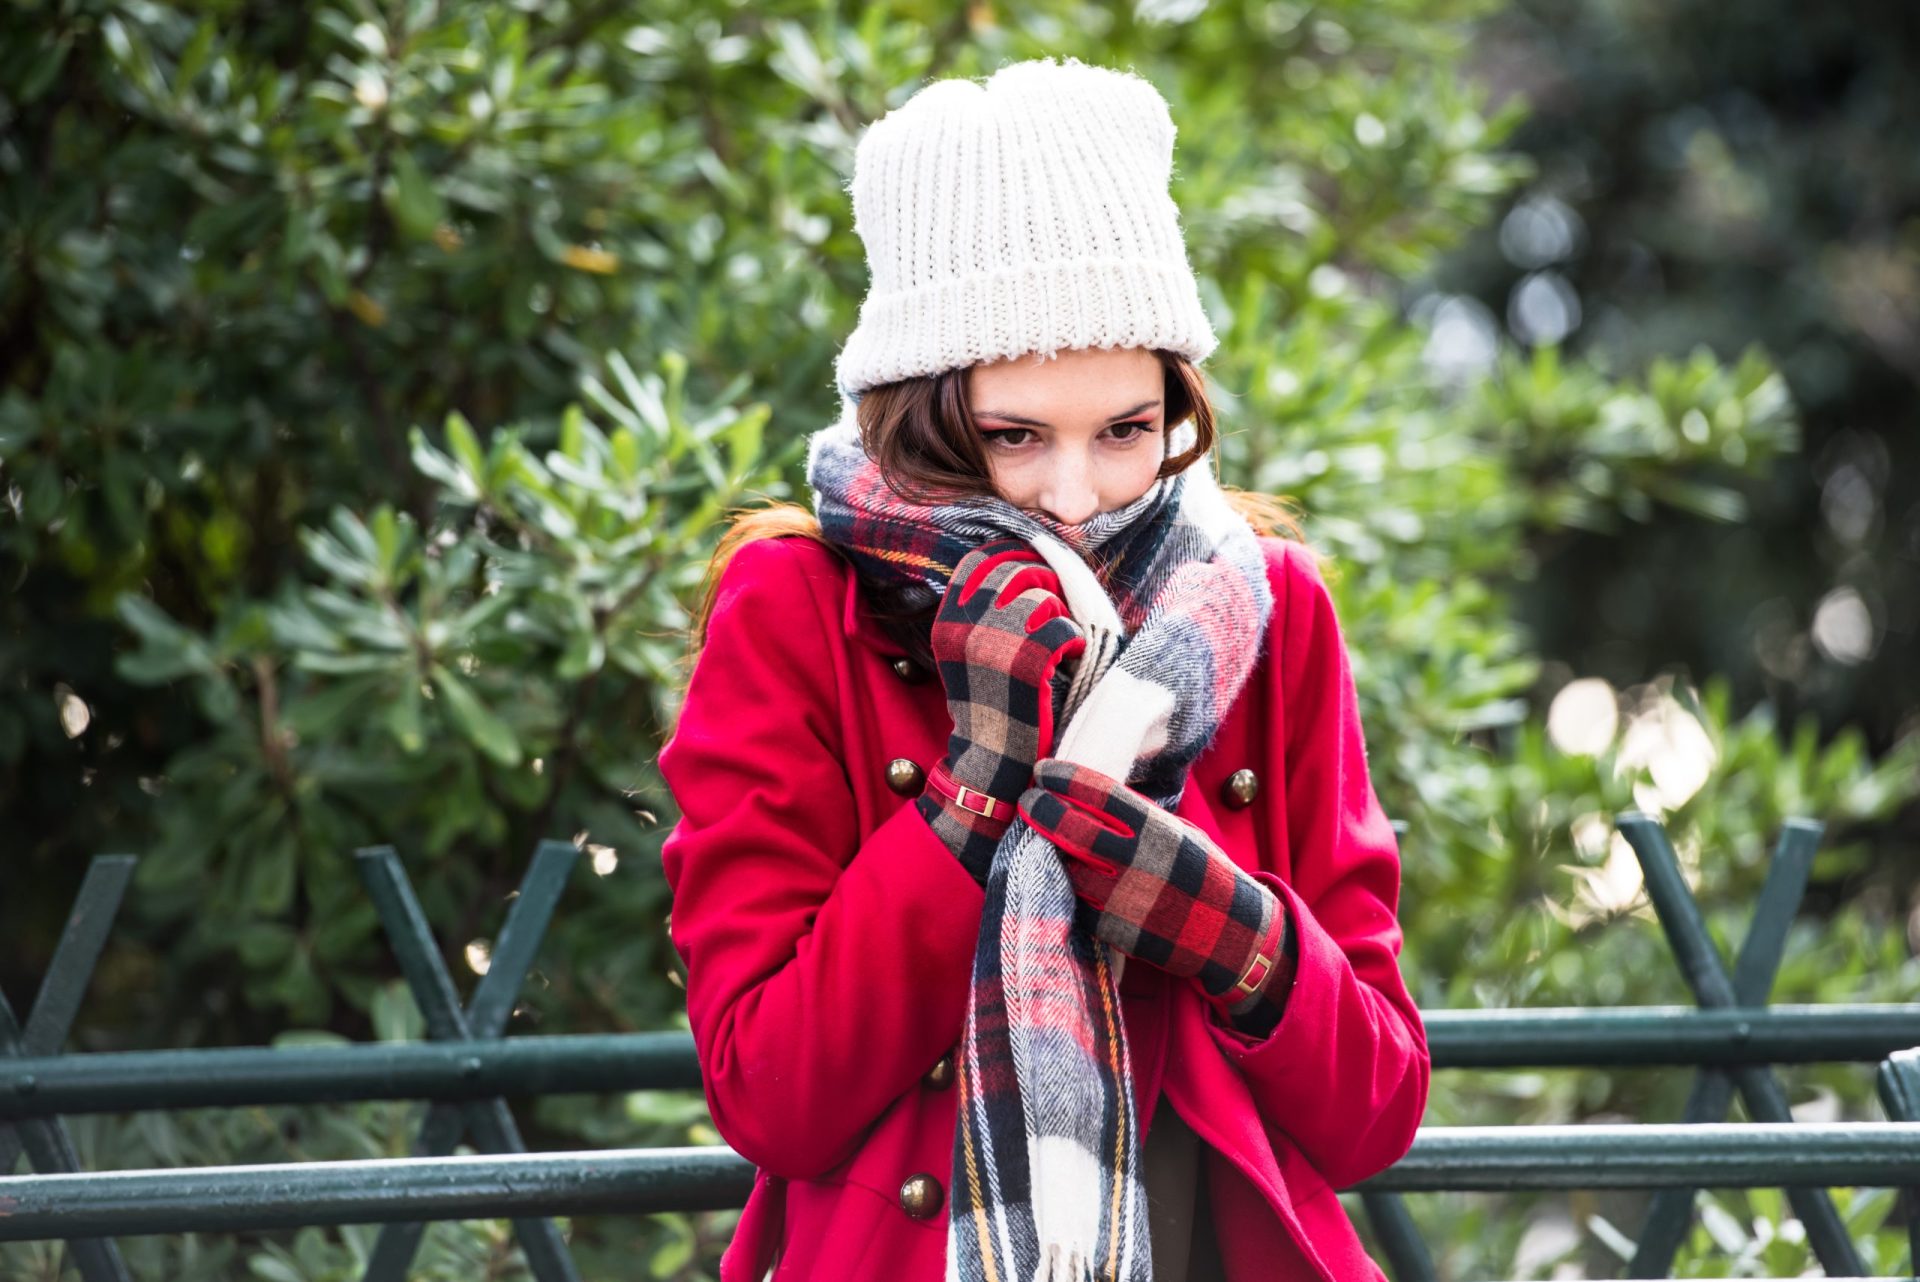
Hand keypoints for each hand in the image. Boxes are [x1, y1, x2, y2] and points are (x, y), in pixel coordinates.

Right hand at [915, 539, 1085, 887]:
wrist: (991, 763)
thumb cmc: (991, 706)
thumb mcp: (973, 651)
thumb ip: (989, 609)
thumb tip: (1027, 564)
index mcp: (949, 619)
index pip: (982, 561)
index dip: (1015, 561)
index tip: (1036, 579)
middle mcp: (965, 624)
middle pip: (1018, 572)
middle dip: (1045, 587)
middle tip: (1054, 617)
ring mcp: (994, 641)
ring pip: (1044, 598)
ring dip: (1059, 619)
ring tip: (1056, 647)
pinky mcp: (1026, 661)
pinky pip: (1064, 628)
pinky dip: (1073, 644)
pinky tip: (1065, 663)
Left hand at [1017, 757, 1293, 1037]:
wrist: (1230, 935)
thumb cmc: (1204, 873)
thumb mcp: (1179, 833)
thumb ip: (1138, 817)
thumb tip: (1088, 794)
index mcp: (1158, 832)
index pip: (1099, 794)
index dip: (1065, 777)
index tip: (1045, 770)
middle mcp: (1138, 865)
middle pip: (1071, 830)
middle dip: (1042, 809)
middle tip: (1030, 799)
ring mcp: (1124, 901)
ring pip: (1067, 867)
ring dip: (1048, 847)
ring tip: (1041, 832)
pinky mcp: (1115, 931)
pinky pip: (1077, 899)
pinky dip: (1066, 881)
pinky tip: (1064, 867)